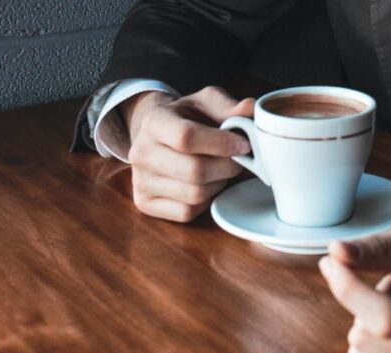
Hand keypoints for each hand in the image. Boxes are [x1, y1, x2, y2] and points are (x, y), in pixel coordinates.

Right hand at [123, 86, 254, 221]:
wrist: (159, 135)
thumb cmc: (189, 118)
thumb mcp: (206, 103)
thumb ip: (228, 106)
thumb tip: (251, 108)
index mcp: (154, 121)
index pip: (187, 137)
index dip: (222, 143)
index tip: (244, 145)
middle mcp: (140, 152)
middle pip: (195, 170)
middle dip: (227, 167)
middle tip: (238, 160)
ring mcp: (140, 180)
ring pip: (195, 194)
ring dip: (219, 184)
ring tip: (221, 170)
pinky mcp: (145, 203)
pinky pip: (187, 211)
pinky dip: (206, 202)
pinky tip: (207, 185)